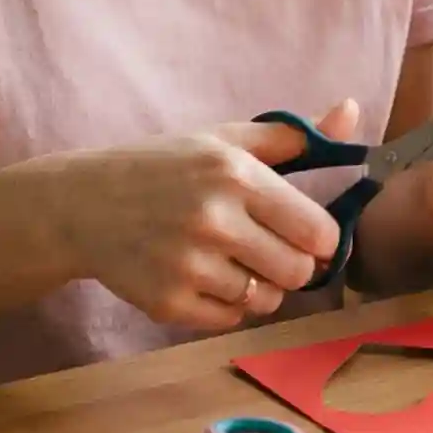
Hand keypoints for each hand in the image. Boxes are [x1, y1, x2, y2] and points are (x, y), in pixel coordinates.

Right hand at [47, 101, 357, 331]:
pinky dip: (227, 304)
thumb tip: (353, 113)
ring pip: (267, 300)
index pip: (318, 231)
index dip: (322, 239)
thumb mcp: (223, 139)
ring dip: (261, 286)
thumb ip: (293, 136)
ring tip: (233, 261)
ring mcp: (188, 266)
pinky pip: (230, 319)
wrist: (80, 205)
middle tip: (269, 249)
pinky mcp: (167, 303)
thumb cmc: (162, 167)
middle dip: (294, 265)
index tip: (308, 235)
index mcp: (235, 174)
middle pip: (299, 272)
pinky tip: (204, 277)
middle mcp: (213, 220)